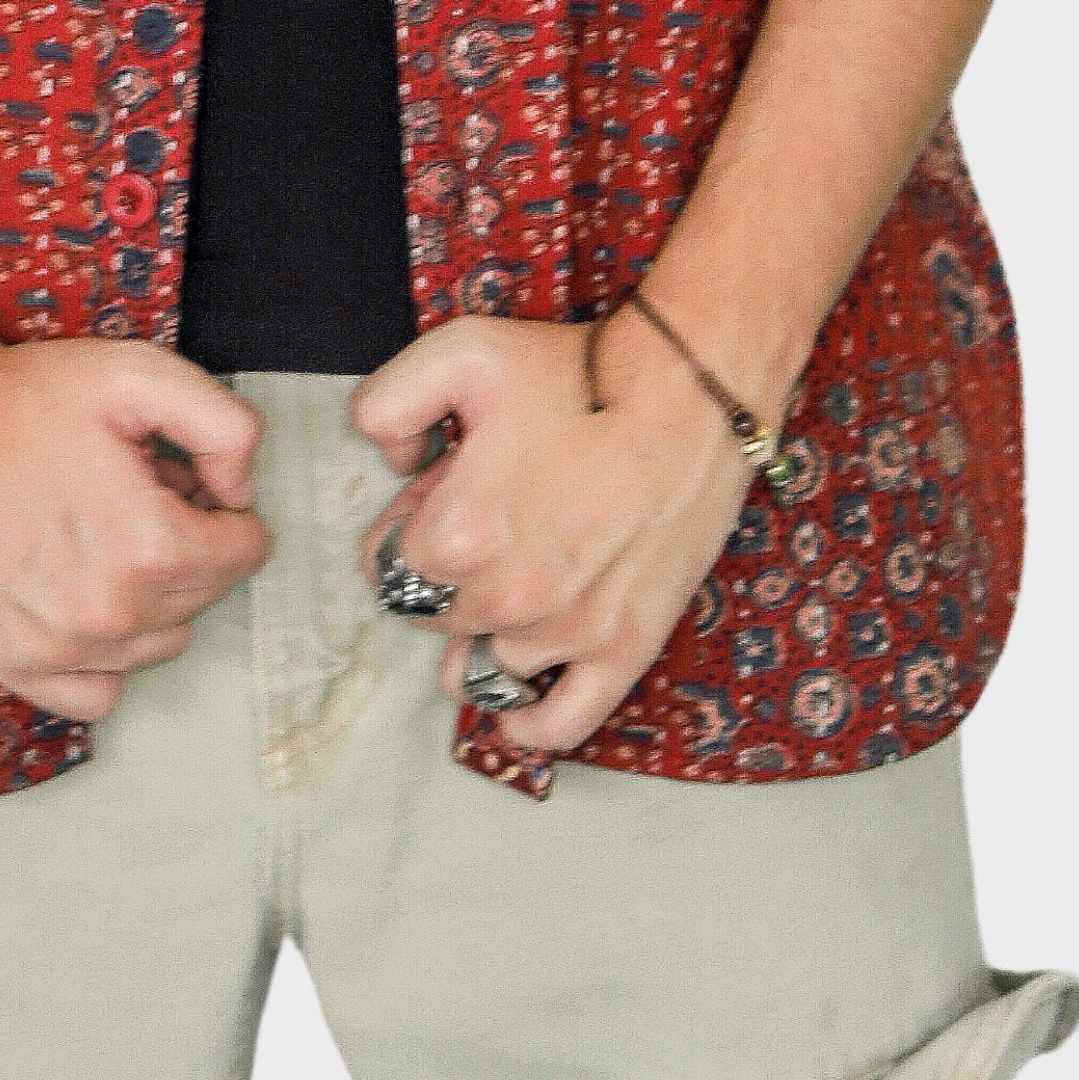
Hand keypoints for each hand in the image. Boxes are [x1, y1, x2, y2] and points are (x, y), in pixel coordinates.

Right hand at [0, 331, 271, 724]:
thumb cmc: (27, 396)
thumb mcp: (142, 376)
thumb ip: (226, 427)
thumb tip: (242, 491)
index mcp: (150, 546)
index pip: (246, 552)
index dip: (223, 505)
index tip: (184, 478)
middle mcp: (109, 615)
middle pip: (204, 596)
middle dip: (189, 544)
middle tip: (139, 493)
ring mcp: (57, 650)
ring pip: (157, 644)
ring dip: (151, 596)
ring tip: (102, 533)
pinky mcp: (12, 663)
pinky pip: (96, 692)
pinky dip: (104, 656)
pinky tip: (81, 596)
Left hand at [350, 309, 756, 757]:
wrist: (690, 394)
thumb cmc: (580, 376)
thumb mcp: (461, 354)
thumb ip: (389, 403)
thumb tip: (387, 457)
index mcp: (459, 536)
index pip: (389, 564)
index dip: (407, 524)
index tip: (437, 494)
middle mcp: (509, 599)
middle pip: (434, 614)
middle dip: (444, 573)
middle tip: (484, 518)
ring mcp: (569, 633)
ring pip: (485, 666)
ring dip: (480, 635)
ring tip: (505, 583)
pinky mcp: (625, 648)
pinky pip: (563, 721)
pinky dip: (529, 725)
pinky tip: (512, 713)